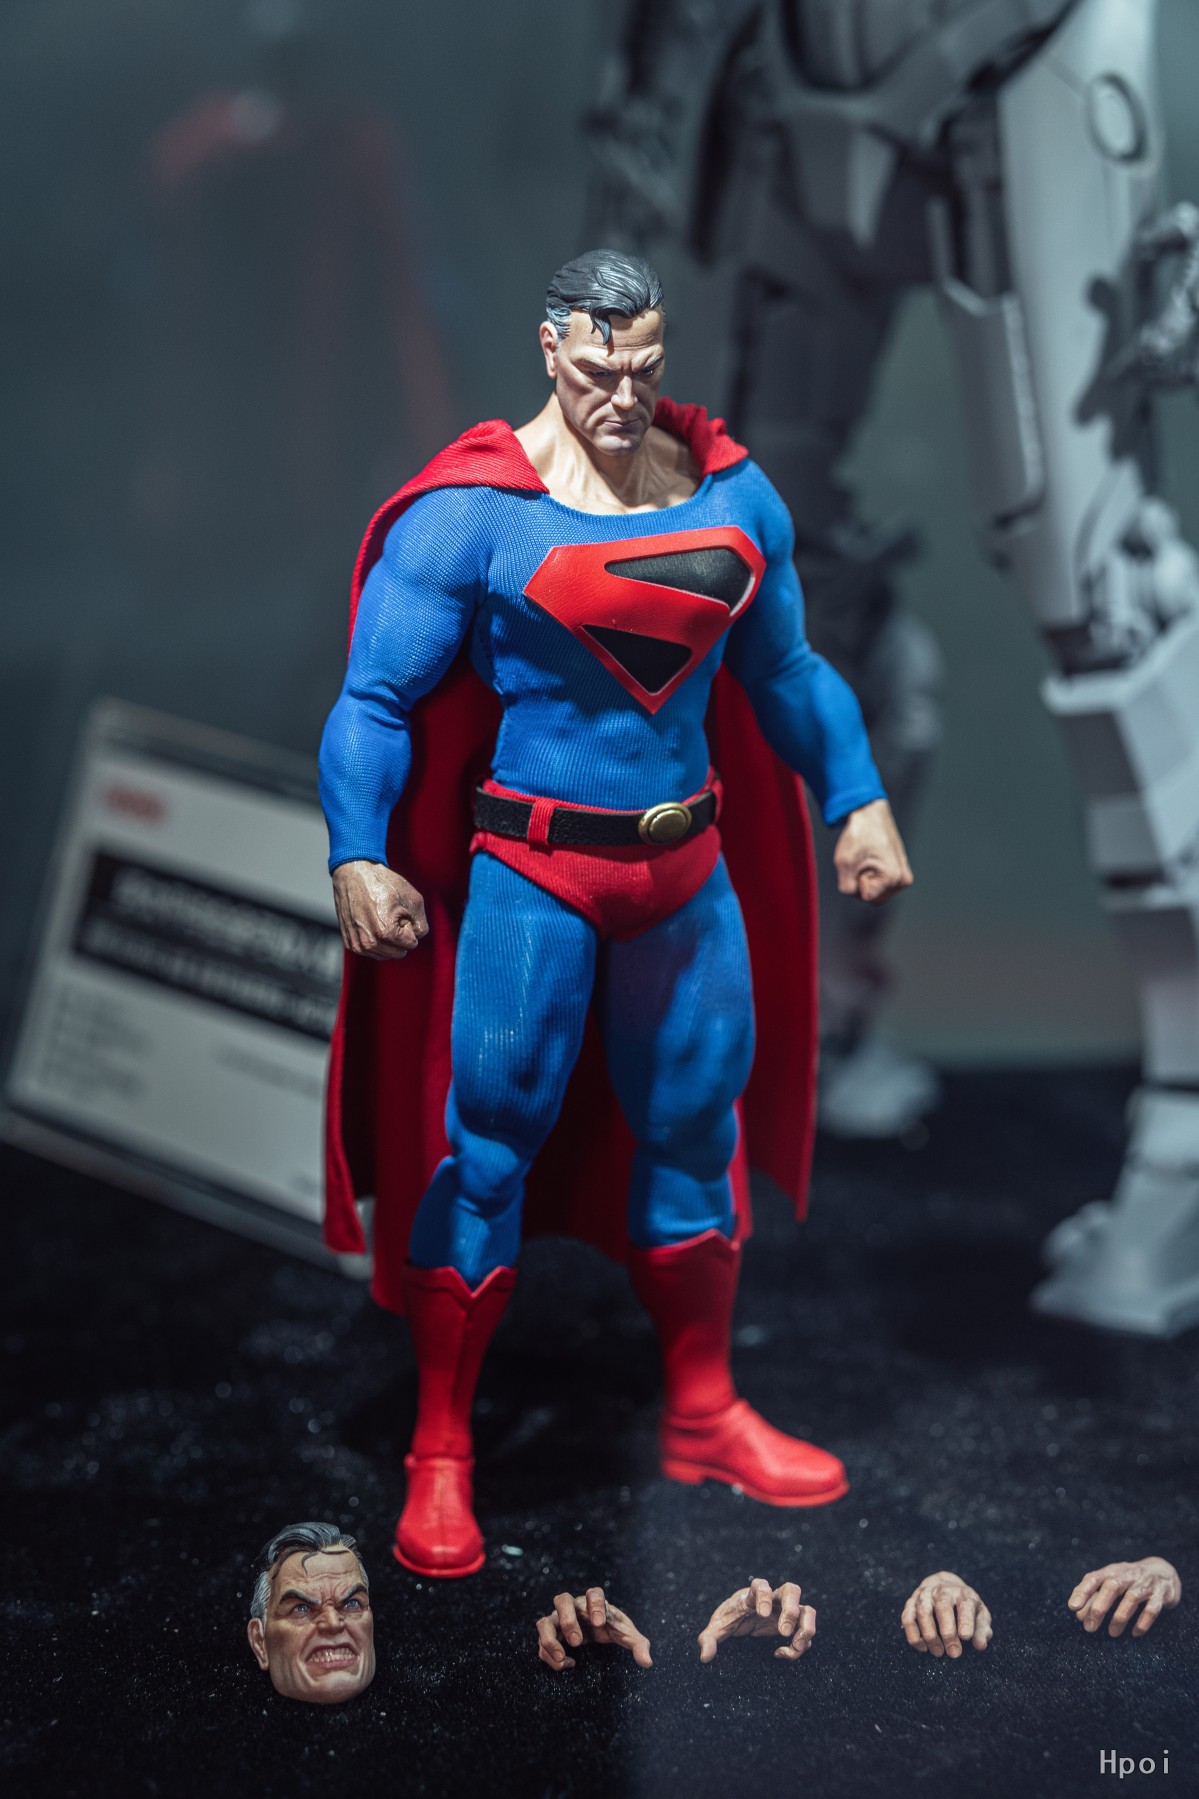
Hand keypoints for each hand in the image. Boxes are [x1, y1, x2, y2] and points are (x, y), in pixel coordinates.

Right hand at [331, 860, 427, 959]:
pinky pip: (372, 952)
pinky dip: (376, 941)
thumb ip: (422, 925)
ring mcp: (357, 945)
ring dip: (388, 940)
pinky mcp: (350, 943)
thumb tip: (415, 938)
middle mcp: (369, 944)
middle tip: (390, 915)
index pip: (412, 944)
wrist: (354, 874)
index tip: (398, 911)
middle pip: (399, 953)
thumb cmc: (384, 883)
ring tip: (380, 918)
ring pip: (386, 954)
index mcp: (386, 933)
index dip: (409, 926)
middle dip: (399, 936)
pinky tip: (371, 922)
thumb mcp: (414, 899)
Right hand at [535, 1587, 652, 1672]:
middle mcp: (574, 1607)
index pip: (594, 1594)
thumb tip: (647, 1662)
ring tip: (562, 1657)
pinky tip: (566, 1664)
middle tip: (578, 1641)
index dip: (596, 1605)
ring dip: (550, 1639)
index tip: (600, 1623)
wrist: (597, 1631)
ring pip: (544, 1622)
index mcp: (595, 1602)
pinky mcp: (552, 1636)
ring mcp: (559, 1621)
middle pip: (562, 1600)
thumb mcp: (627, 1635)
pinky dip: (548, 1655)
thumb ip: (638, 1645)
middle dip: (568, 1620)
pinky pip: (541, 1644)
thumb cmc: (611, 1628)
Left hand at [697, 1578, 814, 1662]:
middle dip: (791, 1611)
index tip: (761, 1614)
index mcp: (751, 1595)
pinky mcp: (793, 1625)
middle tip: (783, 1632)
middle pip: (791, 1590)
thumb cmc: (729, 1619)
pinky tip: (781, 1654)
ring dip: (806, 1628)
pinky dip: (801, 1645)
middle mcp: (772, 1599)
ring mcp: (785, 1611)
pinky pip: (805, 1631)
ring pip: (807, 1610)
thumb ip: (709, 1639)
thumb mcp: (716, 1628)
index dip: (763, 1596)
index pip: (760, 1585)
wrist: (741, 1618)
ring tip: (795, 1646)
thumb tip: (705, 1657)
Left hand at [834, 799, 912, 905]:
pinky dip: (873, 876)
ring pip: (876, 893)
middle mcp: (902, 880)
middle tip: (862, 861)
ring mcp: (904, 876)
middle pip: (873, 898)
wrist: (870, 814)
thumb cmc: (859, 834)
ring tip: (867, 859)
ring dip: (867, 879)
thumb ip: (847, 887)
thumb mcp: (843, 862)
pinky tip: (872, 860)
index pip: (865, 896)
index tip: (861, 862)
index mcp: (893, 877)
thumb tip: (857, 894)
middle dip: (862, 883)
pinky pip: (881, 885)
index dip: (857, 880)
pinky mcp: (901, 872)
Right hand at [901, 1572, 991, 1657]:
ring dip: (930, 1635)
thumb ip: (982, 1630)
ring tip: (939, 1653)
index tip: (966, 1637)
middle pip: (942, 1606)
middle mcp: (942, 1591)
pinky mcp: (911, 1603)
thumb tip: (980, 1646)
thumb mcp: (979, 1616)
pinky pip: (907, 1618)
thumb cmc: (965, 1608)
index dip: (966, 1621)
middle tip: (954, 1654)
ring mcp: (924, 1595)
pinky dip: (913, 1635)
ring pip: (923, 1611)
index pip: (965, 1605)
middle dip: (948, 1632)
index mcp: (963, 1593)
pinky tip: (923, 1648)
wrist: (945, 1586)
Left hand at [1067, 1557, 1180, 1638]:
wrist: (1164, 1573)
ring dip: (1120, 1617)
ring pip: (1132, 1598)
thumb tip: (1079, 1615)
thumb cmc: (1130, 1582)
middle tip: (1090, 1628)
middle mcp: (1128, 1574)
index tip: (1073, 1607)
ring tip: (1112, 1633)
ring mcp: (1146, 1583)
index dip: (1083, 1592)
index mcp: (1112, 1571)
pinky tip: (1135, 1633)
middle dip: (1099, 1607)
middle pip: (1112, 1586)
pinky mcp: (1161, 1595)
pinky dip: (1143, 1622)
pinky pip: (1152, 1609)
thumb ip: (1095, 1597)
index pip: (1094, 1577)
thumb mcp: (1112, 1584)